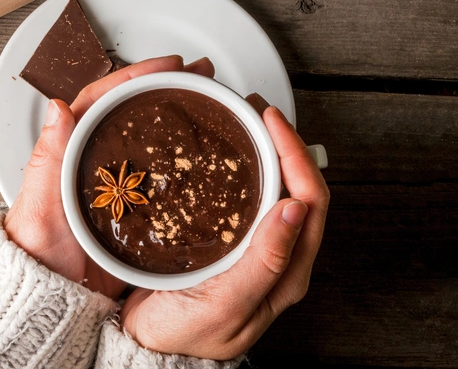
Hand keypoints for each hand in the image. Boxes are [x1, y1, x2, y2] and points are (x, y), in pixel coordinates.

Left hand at [3, 55, 215, 299]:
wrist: (54, 300)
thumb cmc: (38, 253)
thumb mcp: (40, 205)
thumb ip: (49, 158)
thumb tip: (58, 107)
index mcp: (71, 151)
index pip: (104, 100)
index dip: (136, 76)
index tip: (168, 65)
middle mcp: (97, 162)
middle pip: (133, 113)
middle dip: (167, 87)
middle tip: (201, 74)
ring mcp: (120, 185)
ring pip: (152, 140)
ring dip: (178, 117)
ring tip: (212, 101)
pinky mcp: (137, 209)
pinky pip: (163, 176)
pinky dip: (182, 160)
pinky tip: (207, 157)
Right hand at [119, 102, 329, 359]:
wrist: (147, 347)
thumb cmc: (185, 334)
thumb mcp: (228, 303)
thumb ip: (265, 261)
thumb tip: (296, 208)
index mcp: (288, 270)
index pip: (311, 199)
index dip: (295, 153)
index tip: (269, 121)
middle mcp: (278, 256)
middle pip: (299, 187)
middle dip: (284, 143)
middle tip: (256, 111)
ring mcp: (256, 248)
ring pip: (276, 188)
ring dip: (267, 152)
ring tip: (244, 123)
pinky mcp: (232, 242)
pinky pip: (249, 197)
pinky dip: (244, 168)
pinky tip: (224, 155)